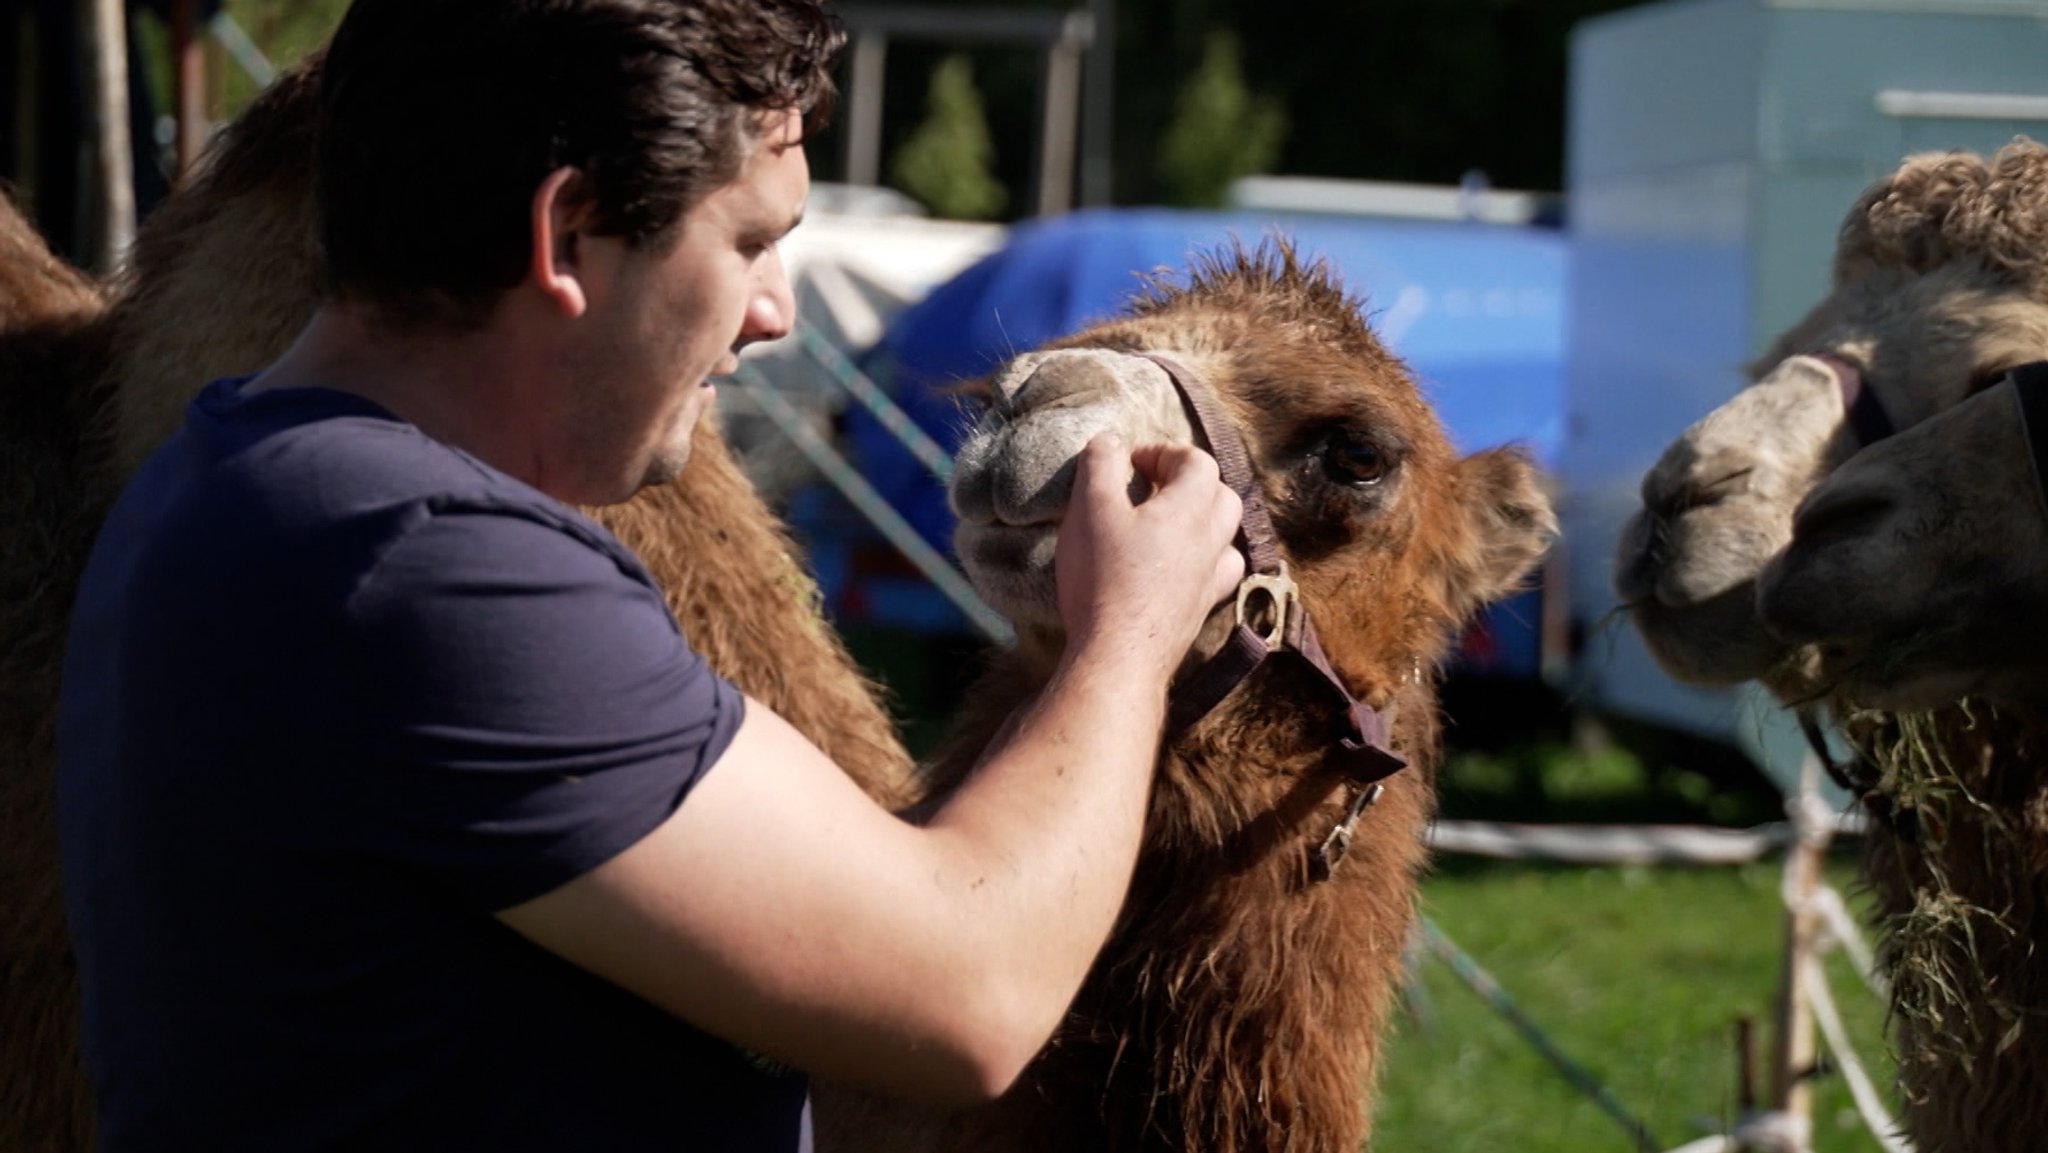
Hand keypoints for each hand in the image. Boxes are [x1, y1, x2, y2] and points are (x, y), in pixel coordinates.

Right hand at [1054, 434, 1244, 674]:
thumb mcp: (1090, 509)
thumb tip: (1111, 440)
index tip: (1130, 462)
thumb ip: (1100, 465)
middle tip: (1152, 488)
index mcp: (1190, 508)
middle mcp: (1212, 540)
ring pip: (1227, 536)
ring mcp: (1212, 579)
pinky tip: (1181, 569)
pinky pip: (1219, 574)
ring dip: (1204, 521)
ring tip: (1170, 525)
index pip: (1196, 462)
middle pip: (1221, 495)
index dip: (1163, 452)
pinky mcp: (1201, 610)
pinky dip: (1205, 560)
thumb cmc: (1103, 578)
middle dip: (1190, 483)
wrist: (1119, 656)